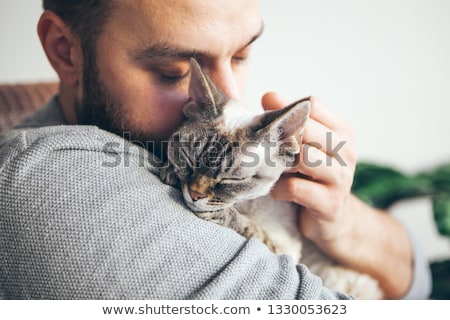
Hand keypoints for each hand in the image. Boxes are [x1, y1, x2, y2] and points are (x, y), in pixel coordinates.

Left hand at [261, 92, 413, 298]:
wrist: (334, 221)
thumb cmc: (313, 178)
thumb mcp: (306, 146)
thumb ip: (290, 121)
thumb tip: (268, 95)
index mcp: (343, 132)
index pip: (313, 104)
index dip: (288, 111)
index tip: (272, 124)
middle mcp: (347, 151)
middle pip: (306, 128)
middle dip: (281, 137)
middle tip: (266, 149)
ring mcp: (341, 178)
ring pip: (303, 156)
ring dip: (279, 163)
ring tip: (273, 170)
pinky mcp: (330, 203)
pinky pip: (295, 187)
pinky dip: (279, 188)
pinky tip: (278, 191)